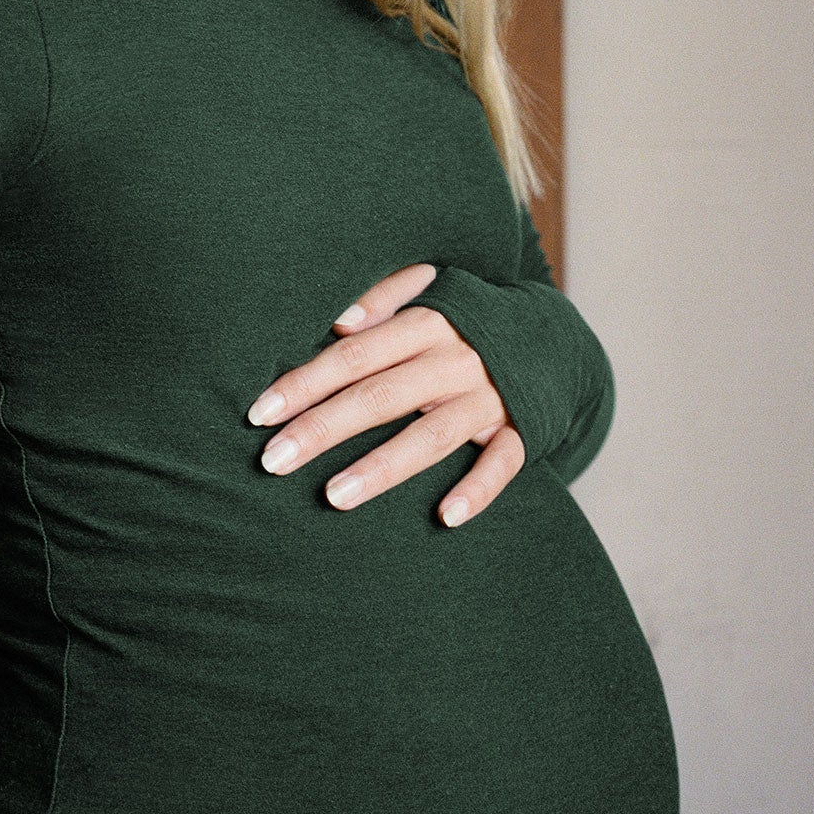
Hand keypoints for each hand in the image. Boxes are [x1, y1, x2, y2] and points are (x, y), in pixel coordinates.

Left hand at [246, 260, 524, 525]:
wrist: (553, 336)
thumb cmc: (465, 322)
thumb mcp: (428, 296)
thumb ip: (382, 301)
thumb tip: (336, 322)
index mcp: (426, 323)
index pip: (354, 355)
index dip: (306, 383)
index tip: (259, 413)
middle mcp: (456, 359)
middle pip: (381, 397)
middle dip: (323, 429)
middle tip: (272, 461)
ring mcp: (490, 398)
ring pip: (431, 435)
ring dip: (382, 467)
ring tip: (334, 497)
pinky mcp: (523, 429)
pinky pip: (502, 463)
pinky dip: (479, 489)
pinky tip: (447, 516)